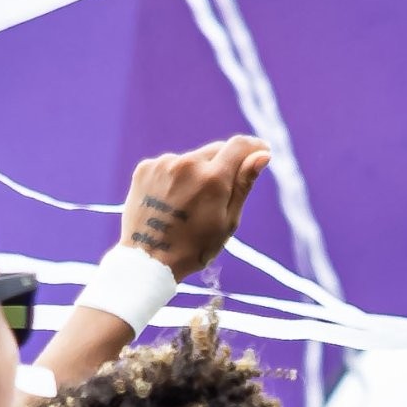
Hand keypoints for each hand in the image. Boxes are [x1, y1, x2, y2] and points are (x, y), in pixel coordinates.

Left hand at [125, 136, 269, 276]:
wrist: (147, 261)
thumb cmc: (193, 248)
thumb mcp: (228, 221)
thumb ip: (244, 184)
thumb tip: (262, 154)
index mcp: (212, 178)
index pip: (239, 145)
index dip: (254, 146)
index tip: (261, 151)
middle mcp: (187, 164)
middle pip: (216, 151)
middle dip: (224, 165)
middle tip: (218, 196)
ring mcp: (162, 164)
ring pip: (192, 159)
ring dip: (197, 173)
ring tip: (189, 205)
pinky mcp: (145, 169)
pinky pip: (170, 166)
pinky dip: (175, 178)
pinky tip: (170, 202)